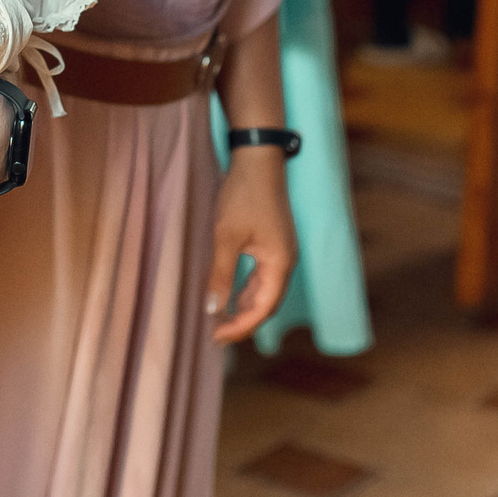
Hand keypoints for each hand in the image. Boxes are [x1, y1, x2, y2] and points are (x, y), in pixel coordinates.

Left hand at [207, 145, 295, 343]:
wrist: (257, 160)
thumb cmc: (244, 196)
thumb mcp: (227, 237)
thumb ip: (221, 275)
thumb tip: (212, 309)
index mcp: (280, 264)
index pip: (263, 309)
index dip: (241, 327)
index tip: (216, 336)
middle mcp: (285, 262)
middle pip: (267, 304)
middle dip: (243, 322)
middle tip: (216, 333)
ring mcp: (281, 252)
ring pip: (265, 291)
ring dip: (245, 307)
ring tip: (220, 319)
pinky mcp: (273, 243)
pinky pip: (262, 277)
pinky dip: (247, 290)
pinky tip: (230, 294)